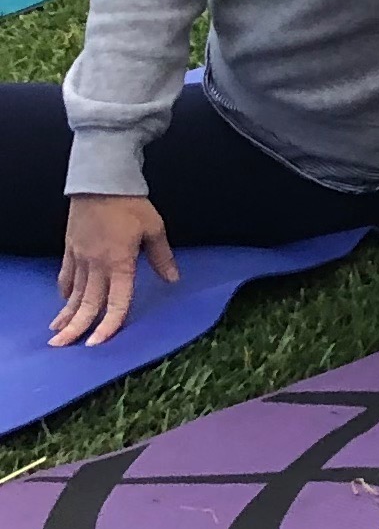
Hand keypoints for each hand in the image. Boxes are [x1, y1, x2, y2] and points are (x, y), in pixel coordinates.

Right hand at [53, 196, 179, 347]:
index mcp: (119, 263)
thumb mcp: (154, 229)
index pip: (116, 301)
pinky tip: (63, 301)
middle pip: (87, 303)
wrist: (100, 182)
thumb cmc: (130, 204)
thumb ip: (162, 257)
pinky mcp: (70, 248)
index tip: (98, 342)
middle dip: (75, 327)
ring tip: (56, 333)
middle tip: (62, 347)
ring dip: (65, 313)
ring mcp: (80, 257)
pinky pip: (66, 275)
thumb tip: (173, 279)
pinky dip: (64, 290)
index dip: (109, 324)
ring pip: (72, 292)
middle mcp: (96, 265)